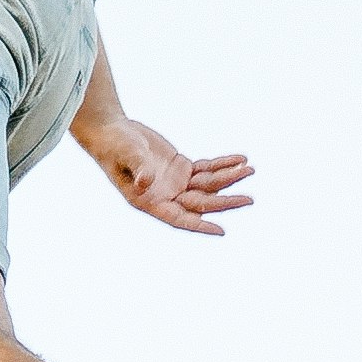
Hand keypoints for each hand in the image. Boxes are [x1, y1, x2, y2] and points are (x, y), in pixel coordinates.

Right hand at [87, 114, 254, 234]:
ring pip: (208, 185)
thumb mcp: (124, 155)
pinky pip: (207, 168)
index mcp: (150, 201)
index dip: (199, 225)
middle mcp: (167, 196)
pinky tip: (239, 159)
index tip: (220, 230)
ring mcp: (176, 183)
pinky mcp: (182, 168)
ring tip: (249, 169)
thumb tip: (147, 183)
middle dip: (225, 202)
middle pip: (201, 203)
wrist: (112, 131)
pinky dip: (223, 164)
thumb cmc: (113, 145)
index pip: (179, 219)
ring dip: (229, 178)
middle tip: (248, 200)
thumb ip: (137, 169)